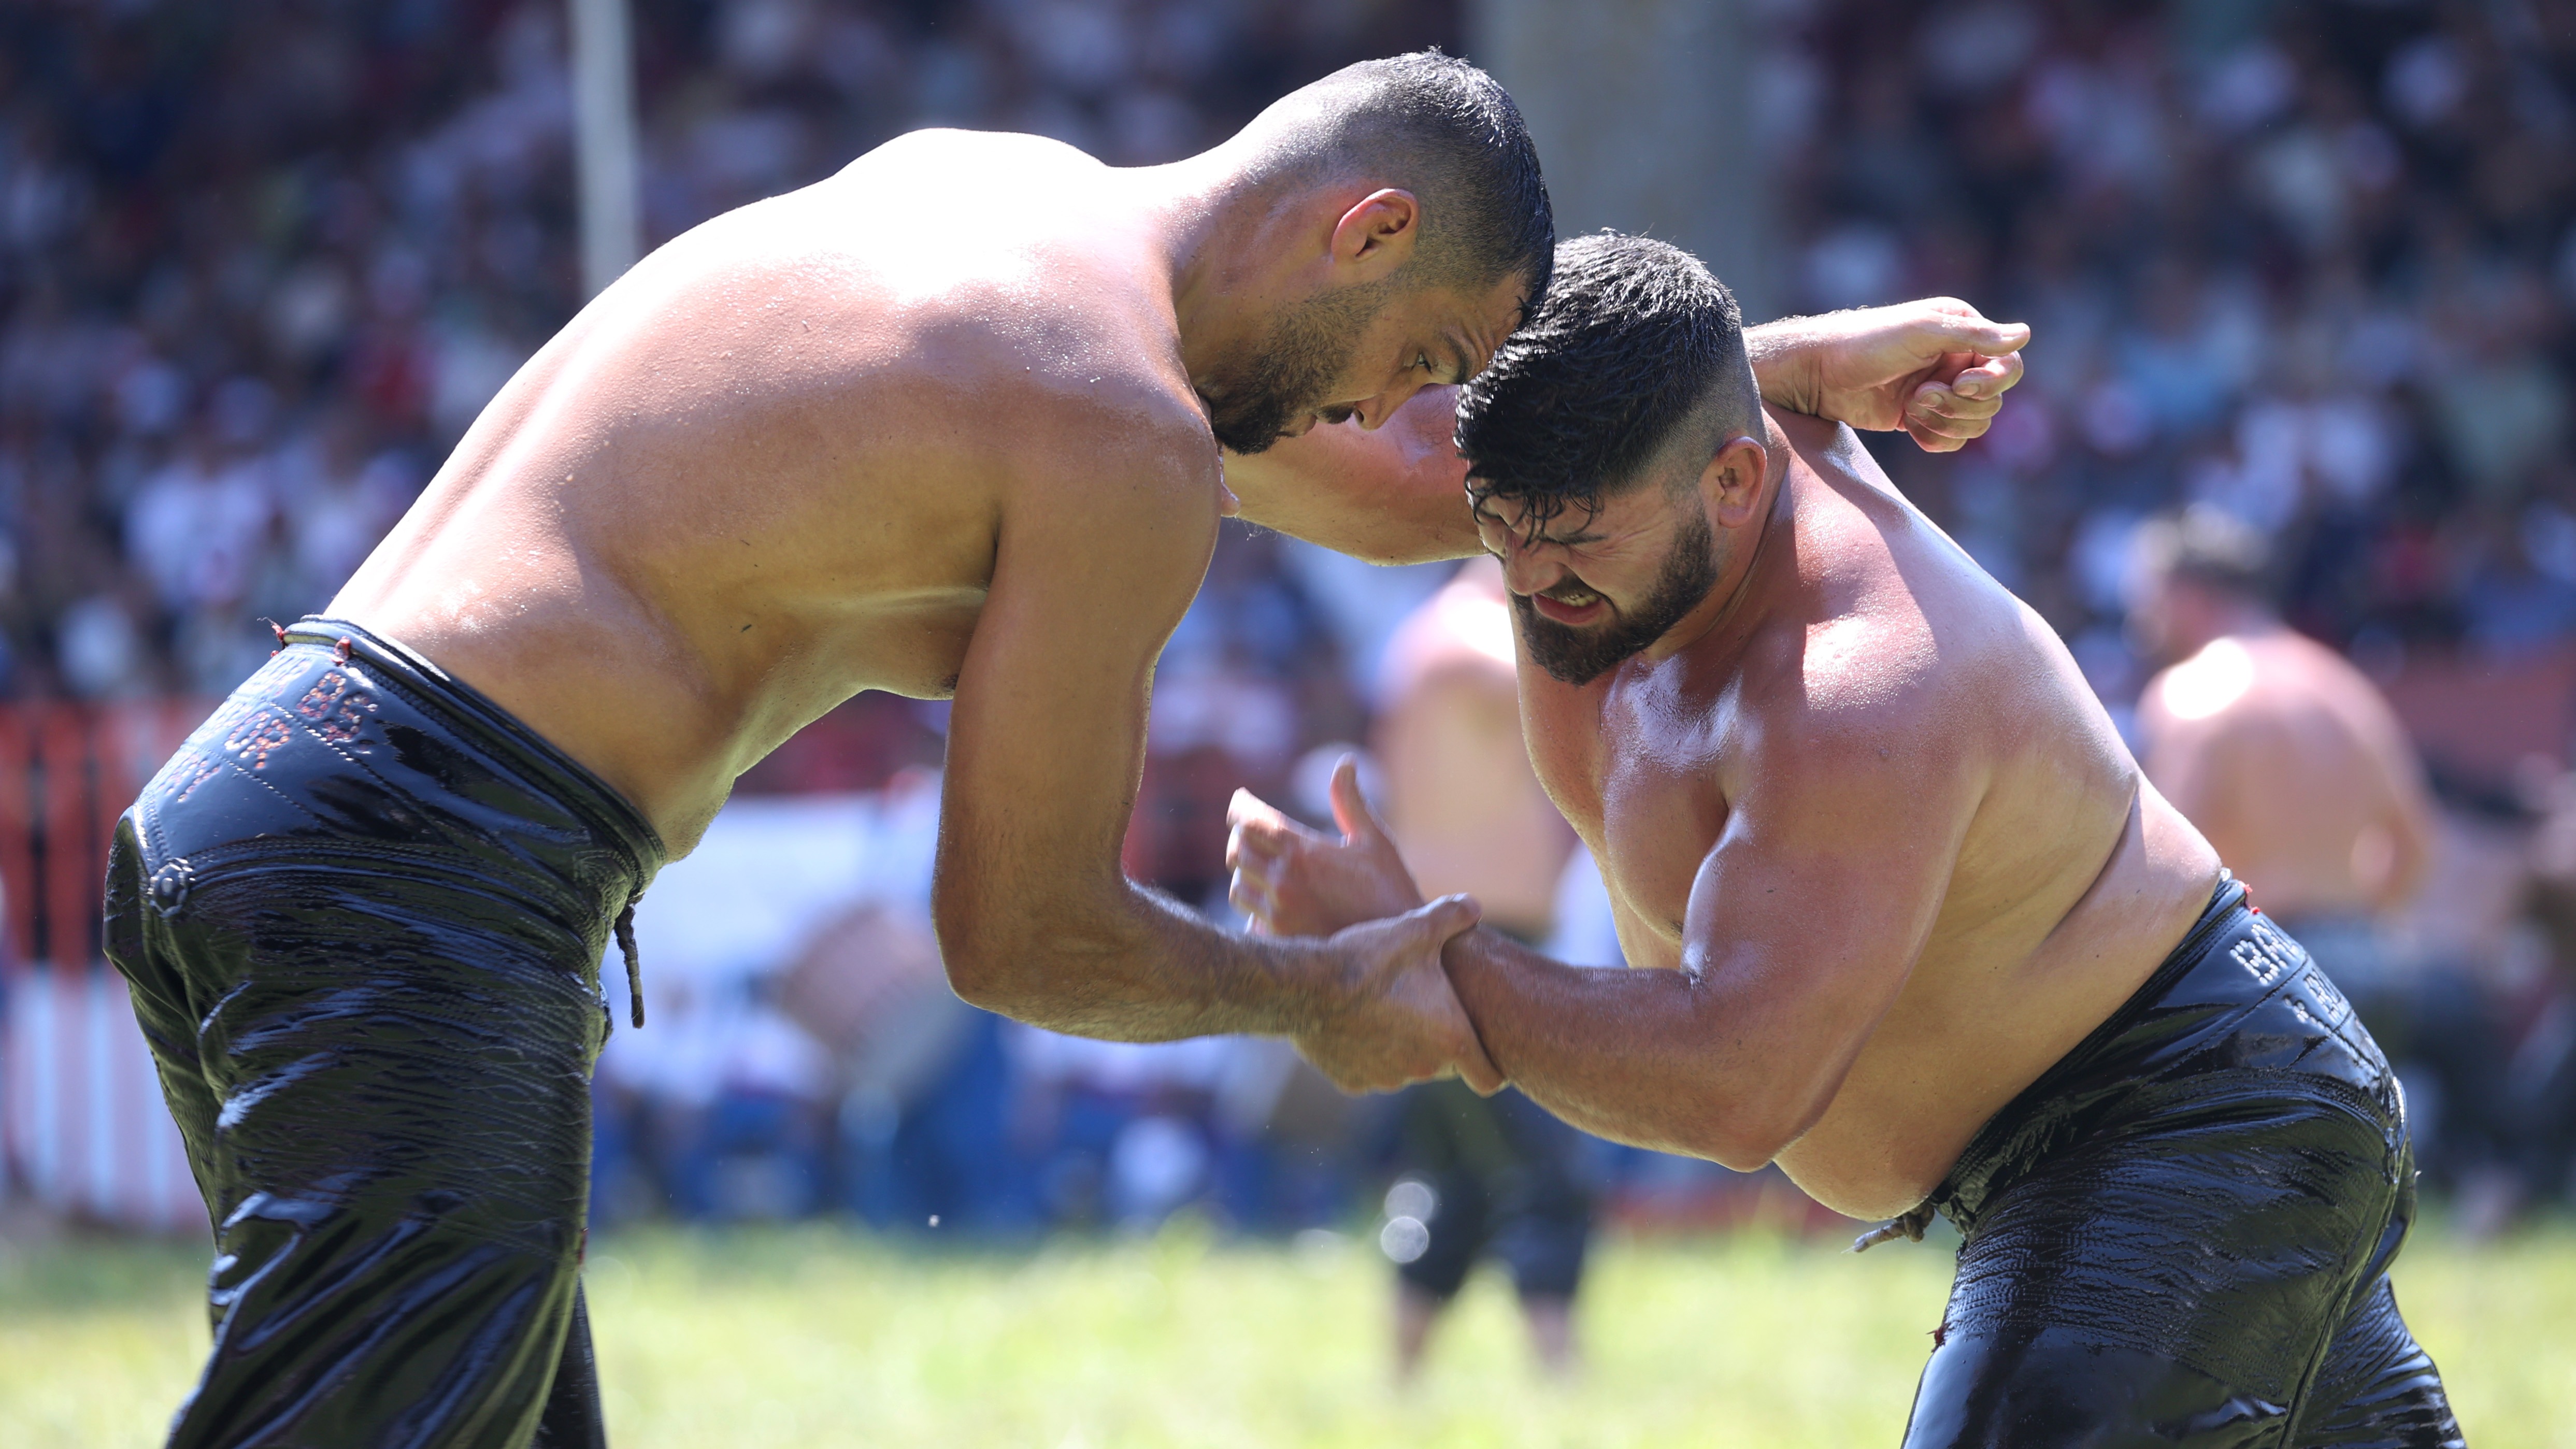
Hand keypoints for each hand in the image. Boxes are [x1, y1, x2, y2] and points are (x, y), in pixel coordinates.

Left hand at [1228, 757, 1422, 936]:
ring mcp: (1279, 915)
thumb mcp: (1375, 841)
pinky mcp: (1280, 942)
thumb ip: (1350, 801)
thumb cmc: (1390, 889)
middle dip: (1243, 840)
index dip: (1241, 809)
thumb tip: (1344, 763)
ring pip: (1238, 888)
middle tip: (1253, 834)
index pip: (1249, 822)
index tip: (1242, 802)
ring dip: (1247, 876)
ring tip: (1263, 870)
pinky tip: (1276, 906)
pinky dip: (1257, 910)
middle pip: (1236, 851)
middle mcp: (1284, 883)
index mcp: (1304, 852)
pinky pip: (1250, 921)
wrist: (1401, 946)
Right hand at [1295, 895, 1503, 1094]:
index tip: (1485, 1050)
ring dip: (1400, 1046)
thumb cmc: (1370, 958)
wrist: (1305, 985)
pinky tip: (1353, 1023)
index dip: (1491, 1065)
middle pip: (1443, 1067)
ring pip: (1404, 1068)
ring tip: (1382, 1007)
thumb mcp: (1418, 929)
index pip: (1489, 1079)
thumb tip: (1474, 906)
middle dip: (1437, 1042)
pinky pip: (1367, 1071)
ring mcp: (1385, 1079)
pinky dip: (1365, 1053)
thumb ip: (1453, 916)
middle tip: (1421, 1005)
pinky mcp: (1350, 1082)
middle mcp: (1423, 1068)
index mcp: (1451, 1040)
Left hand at [1753, 298, 2030, 452]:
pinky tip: (1910, 429)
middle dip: (1959, 406)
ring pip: (1975, 424)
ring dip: (1945, 423)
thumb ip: (1973, 335)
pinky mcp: (1921, 417)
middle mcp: (1956, 361)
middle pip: (1993, 401)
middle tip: (1920, 396)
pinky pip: (1952, 441)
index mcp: (1963, 332)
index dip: (1990, 382)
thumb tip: (2026, 334)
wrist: (1818, 374)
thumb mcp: (1921, 331)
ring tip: (1911, 409)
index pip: (2008, 366)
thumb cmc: (1867, 343)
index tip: (1958, 384)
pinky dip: (1936, 440)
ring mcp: (1940, 391)